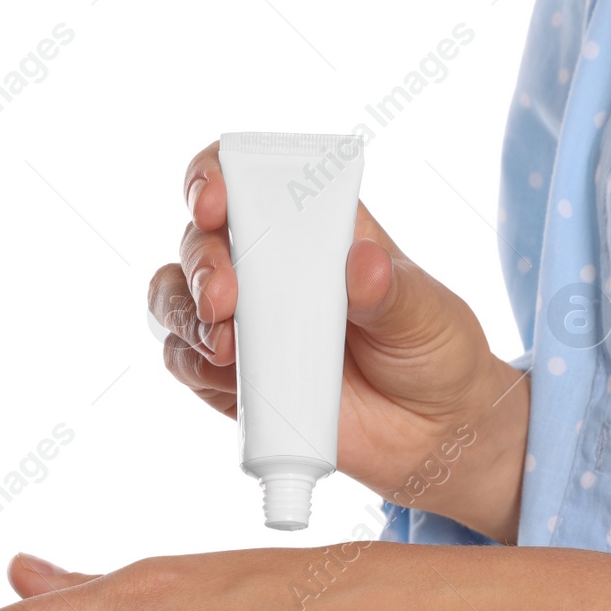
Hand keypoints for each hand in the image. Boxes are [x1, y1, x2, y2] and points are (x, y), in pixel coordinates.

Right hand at [148, 141, 529, 542]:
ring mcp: (247, 323)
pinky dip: (189, 360)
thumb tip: (364, 264)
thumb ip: (394, 290)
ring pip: (176, 296)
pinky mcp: (234, 379)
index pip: (245, 180)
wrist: (434, 434)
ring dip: (184, 311)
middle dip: (202, 260)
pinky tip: (220, 370)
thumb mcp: (429, 314)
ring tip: (224, 341)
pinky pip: (184, 360)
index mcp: (312, 229)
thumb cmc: (434, 352)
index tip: (215, 202)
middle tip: (224, 296)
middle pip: (201, 239)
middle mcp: (267, 268)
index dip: (215, 176)